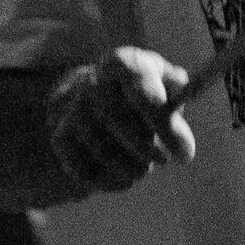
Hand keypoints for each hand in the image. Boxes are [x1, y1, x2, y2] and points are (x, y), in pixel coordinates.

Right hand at [45, 47, 195, 195]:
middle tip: (164, 160)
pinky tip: (122, 176)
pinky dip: (106, 180)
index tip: (184, 154)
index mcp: (123, 63)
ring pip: (101, 149)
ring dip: (129, 168)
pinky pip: (81, 167)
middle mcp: (93, 82)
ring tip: (143, 167)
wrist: (95, 93)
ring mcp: (72, 109)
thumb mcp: (163, 83)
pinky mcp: (60, 136)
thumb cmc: (141, 90)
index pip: (141, 91)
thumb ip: (176, 99)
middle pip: (116, 119)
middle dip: (145, 148)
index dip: (163, 125)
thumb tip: (180, 124)